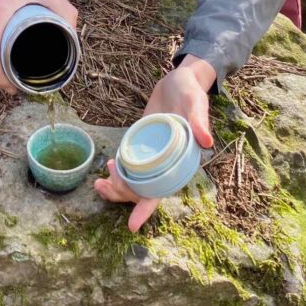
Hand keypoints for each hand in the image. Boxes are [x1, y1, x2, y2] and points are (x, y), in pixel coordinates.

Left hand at [93, 54, 215, 231]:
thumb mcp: (196, 104)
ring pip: (133, 181)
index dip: (146, 209)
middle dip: (121, 194)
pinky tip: (108, 165)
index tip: (131, 226)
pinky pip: (129, 165)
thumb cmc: (191, 93)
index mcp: (179, 163)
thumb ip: (199, 121)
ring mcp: (152, 155)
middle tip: (103, 184)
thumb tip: (206, 141)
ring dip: (116, 187)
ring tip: (98, 184)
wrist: (180, 80)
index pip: (161, 192)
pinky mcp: (142, 144)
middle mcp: (164, 164)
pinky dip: (117, 170)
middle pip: (141, 190)